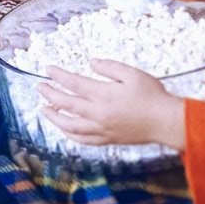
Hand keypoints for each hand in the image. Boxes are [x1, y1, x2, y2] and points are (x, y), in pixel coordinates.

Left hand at [37, 59, 185, 148]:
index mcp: (103, 95)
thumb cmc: (152, 95)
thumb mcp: (132, 73)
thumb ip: (109, 67)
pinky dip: (70, 134)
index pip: (74, 84)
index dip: (59, 76)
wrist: (165, 122)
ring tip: (44, 109)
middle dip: (50, 94)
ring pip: (70, 125)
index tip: (49, 69)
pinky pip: (82, 139)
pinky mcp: (107, 139)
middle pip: (67, 104)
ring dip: (54, 117)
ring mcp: (101, 129)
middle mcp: (98, 114)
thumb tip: (91, 63)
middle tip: (40, 87)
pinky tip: (65, 129)